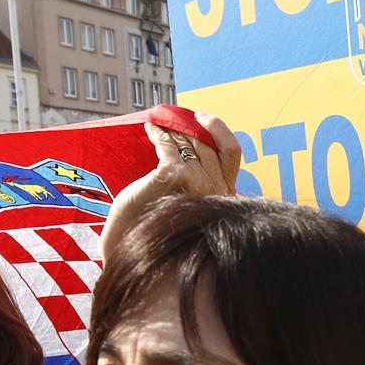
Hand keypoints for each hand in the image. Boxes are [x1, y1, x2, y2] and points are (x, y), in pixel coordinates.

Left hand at [97, 112, 240, 264]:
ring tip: (158, 125)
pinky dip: (158, 134)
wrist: (134, 246)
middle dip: (186, 128)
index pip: (231, 153)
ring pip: (185, 143)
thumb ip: (201, 181)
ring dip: (170, 130)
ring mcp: (197, 183)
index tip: (202, 117)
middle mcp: (216, 190)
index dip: (218, 129)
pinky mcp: (173, 176)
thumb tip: (194, 143)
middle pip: (204, 144)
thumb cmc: (158, 227)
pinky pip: (167, 145)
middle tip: (170, 119)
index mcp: (225, 196)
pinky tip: (151, 130)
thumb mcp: (189, 201)